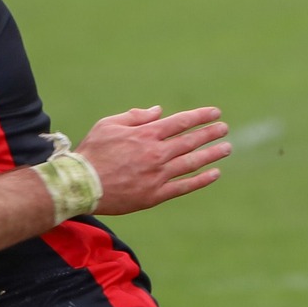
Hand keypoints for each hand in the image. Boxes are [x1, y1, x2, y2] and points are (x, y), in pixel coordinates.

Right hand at [78, 106, 231, 215]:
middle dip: (210, 133)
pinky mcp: (155, 195)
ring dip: (212, 154)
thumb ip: (135, 116)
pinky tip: (214, 173)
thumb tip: (158, 111)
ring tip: (226, 148)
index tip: (215, 113)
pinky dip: (201, 180)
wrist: (81, 185)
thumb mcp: (108, 125)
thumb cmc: (92, 152)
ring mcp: (157, 175)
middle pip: (191, 141)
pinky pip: (184, 186)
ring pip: (192, 162)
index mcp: (145, 134)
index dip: (200, 117)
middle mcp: (156, 153)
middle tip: (224, 129)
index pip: (181, 122)